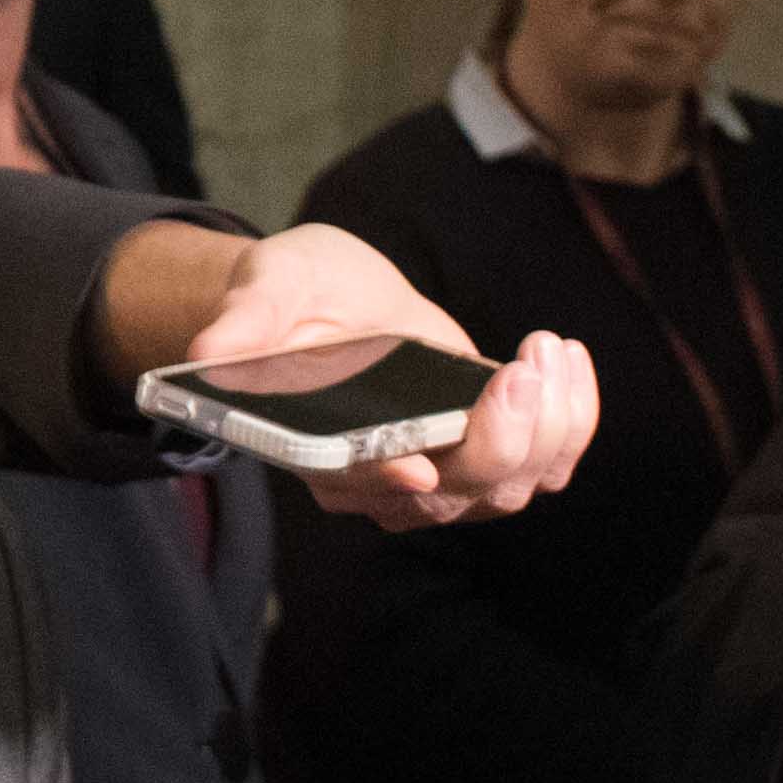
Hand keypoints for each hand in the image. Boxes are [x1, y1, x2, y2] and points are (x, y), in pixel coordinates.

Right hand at [115, 220, 607, 532]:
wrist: (335, 299)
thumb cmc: (294, 296)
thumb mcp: (266, 286)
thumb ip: (246, 319)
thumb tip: (209, 350)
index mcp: (319, 452)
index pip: (358, 485)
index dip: (388, 482)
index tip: (422, 465)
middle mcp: (384, 480)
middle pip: (457, 497)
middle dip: (503, 438)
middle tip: (523, 363)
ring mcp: (444, 472)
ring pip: (512, 487)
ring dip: (549, 426)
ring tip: (545, 350)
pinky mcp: (489, 448)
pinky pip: (549, 461)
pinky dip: (572, 419)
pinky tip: (563, 358)